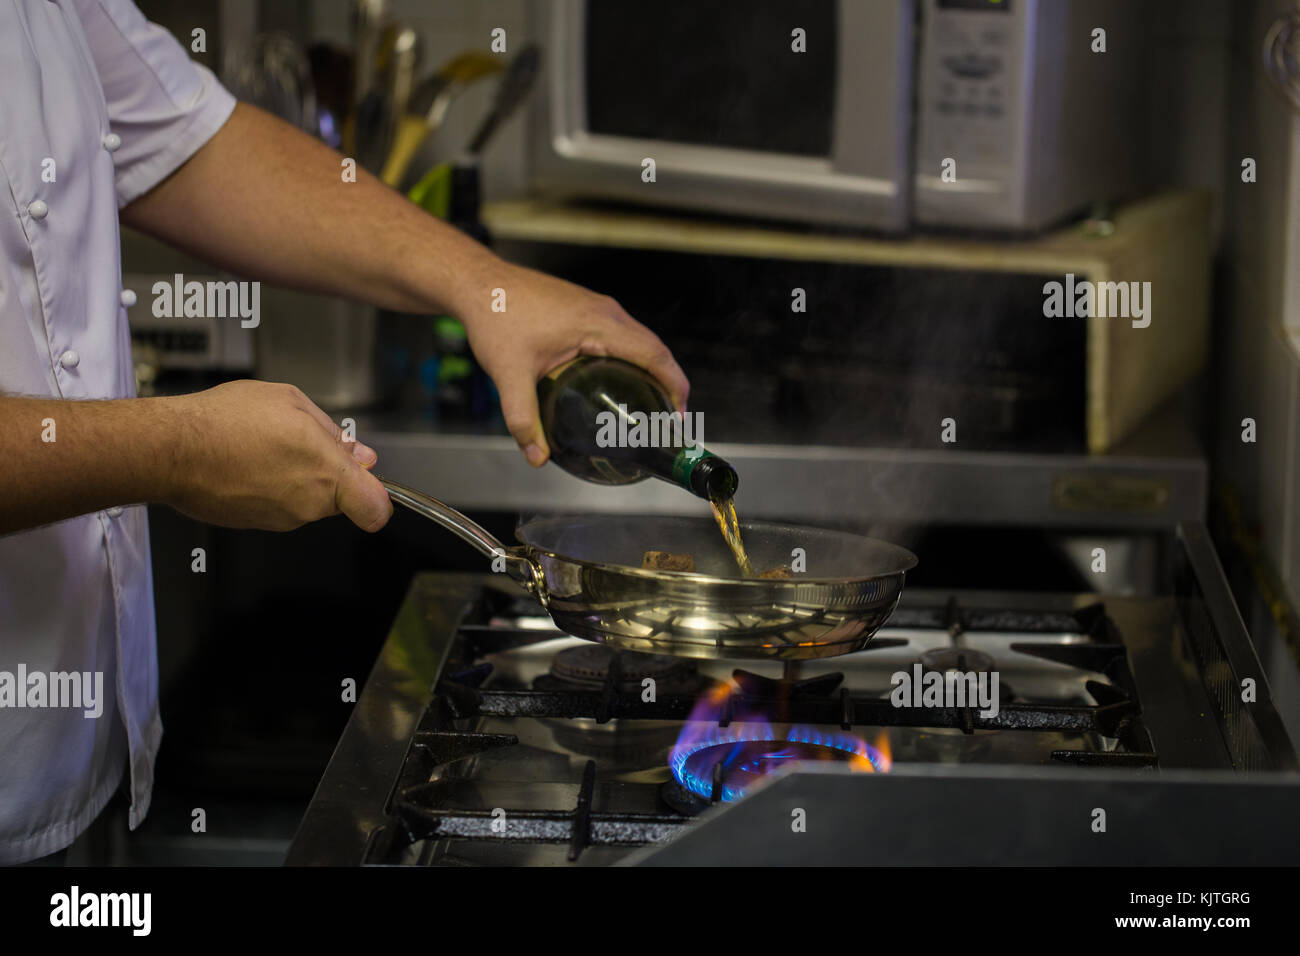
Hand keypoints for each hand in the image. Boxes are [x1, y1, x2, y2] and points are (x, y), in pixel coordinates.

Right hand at [164, 380, 392, 531]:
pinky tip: (246, 462)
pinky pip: (276, 505)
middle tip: (298, 442)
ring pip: (305, 500)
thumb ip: (333, 432)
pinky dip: (268, 487)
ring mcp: (281, 519)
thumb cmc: (226, 421)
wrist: (171, 450)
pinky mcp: (255, 525)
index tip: (370, 484)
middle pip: (338, 496)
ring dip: (294, 477)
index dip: (379, 498)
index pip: (376, 509)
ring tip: (263, 447)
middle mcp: (308, 505)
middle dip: (326, 471)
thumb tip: (358, 454)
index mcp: (328, 474)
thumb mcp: (292, 402)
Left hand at [458, 262, 689, 465]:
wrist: (479, 282)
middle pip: (655, 348)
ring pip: (640, 340)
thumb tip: (537, 457)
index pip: (654, 354)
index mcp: (599, 324)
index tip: (678, 414)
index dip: (674, 384)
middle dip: (669, 382)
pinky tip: (621, 381)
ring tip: (651, 404)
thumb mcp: (509, 374)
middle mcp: (606, 312)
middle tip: (668, 418)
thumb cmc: (496, 317)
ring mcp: (598, 307)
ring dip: (653, 369)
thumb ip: (524, 418)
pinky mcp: (587, 308)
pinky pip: (623, 334)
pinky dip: (633, 358)